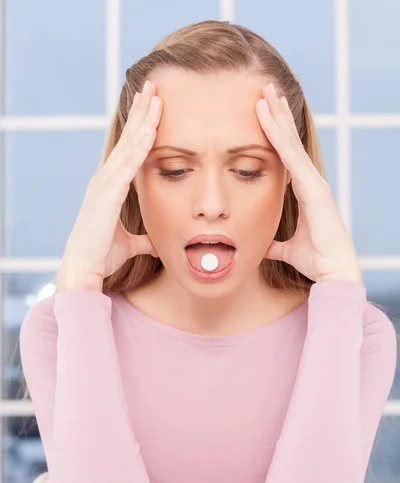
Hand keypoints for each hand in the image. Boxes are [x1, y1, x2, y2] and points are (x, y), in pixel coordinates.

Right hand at [57, 79, 161, 291]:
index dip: (140, 127)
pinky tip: (152, 126)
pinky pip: (129, 163)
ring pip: (128, 144)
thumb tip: (156, 242)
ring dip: (143, 118)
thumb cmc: (102, 256)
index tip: (152, 106)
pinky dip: (141, 143)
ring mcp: (104, 183)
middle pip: (127, 139)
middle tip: (153, 85)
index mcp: (109, 187)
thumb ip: (143, 239)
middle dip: (141, 111)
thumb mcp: (130, 244)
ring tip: (154, 93)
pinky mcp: (107, 193)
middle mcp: (105, 179)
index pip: (128, 150)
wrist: (83, 270)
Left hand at [255, 82, 362, 283]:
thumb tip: (261, 245)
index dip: (277, 133)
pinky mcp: (312, 187)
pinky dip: (277, 136)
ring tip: (265, 92)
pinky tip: (266, 118)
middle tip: (265, 89)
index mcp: (306, 191)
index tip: (264, 113)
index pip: (287, 155)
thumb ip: (274, 244)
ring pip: (290, 142)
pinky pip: (290, 156)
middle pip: (290, 141)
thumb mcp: (287, 248)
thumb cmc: (316, 259)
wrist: (333, 271)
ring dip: (276, 116)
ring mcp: (312, 181)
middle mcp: (310, 181)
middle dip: (277, 115)